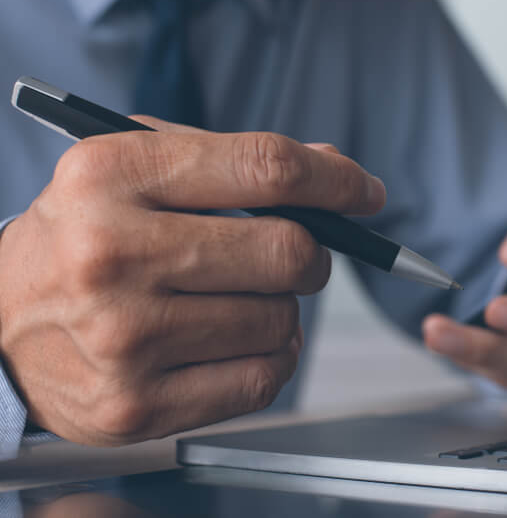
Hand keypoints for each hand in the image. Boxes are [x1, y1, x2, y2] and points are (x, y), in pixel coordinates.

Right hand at [0, 118, 384, 444]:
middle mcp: (112, 253)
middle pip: (288, 250)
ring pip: (282, 319)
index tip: (363, 191)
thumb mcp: (130, 171)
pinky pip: (262, 380)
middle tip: (292, 254)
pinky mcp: (134, 406)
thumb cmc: (81, 238)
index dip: (334, 179)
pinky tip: (232, 342)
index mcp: (111, 175)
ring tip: (233, 300)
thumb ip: (230, 162)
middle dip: (311, 252)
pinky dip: (269, 359)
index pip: (265, 168)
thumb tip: (335, 170)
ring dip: (282, 308)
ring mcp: (122, 337)